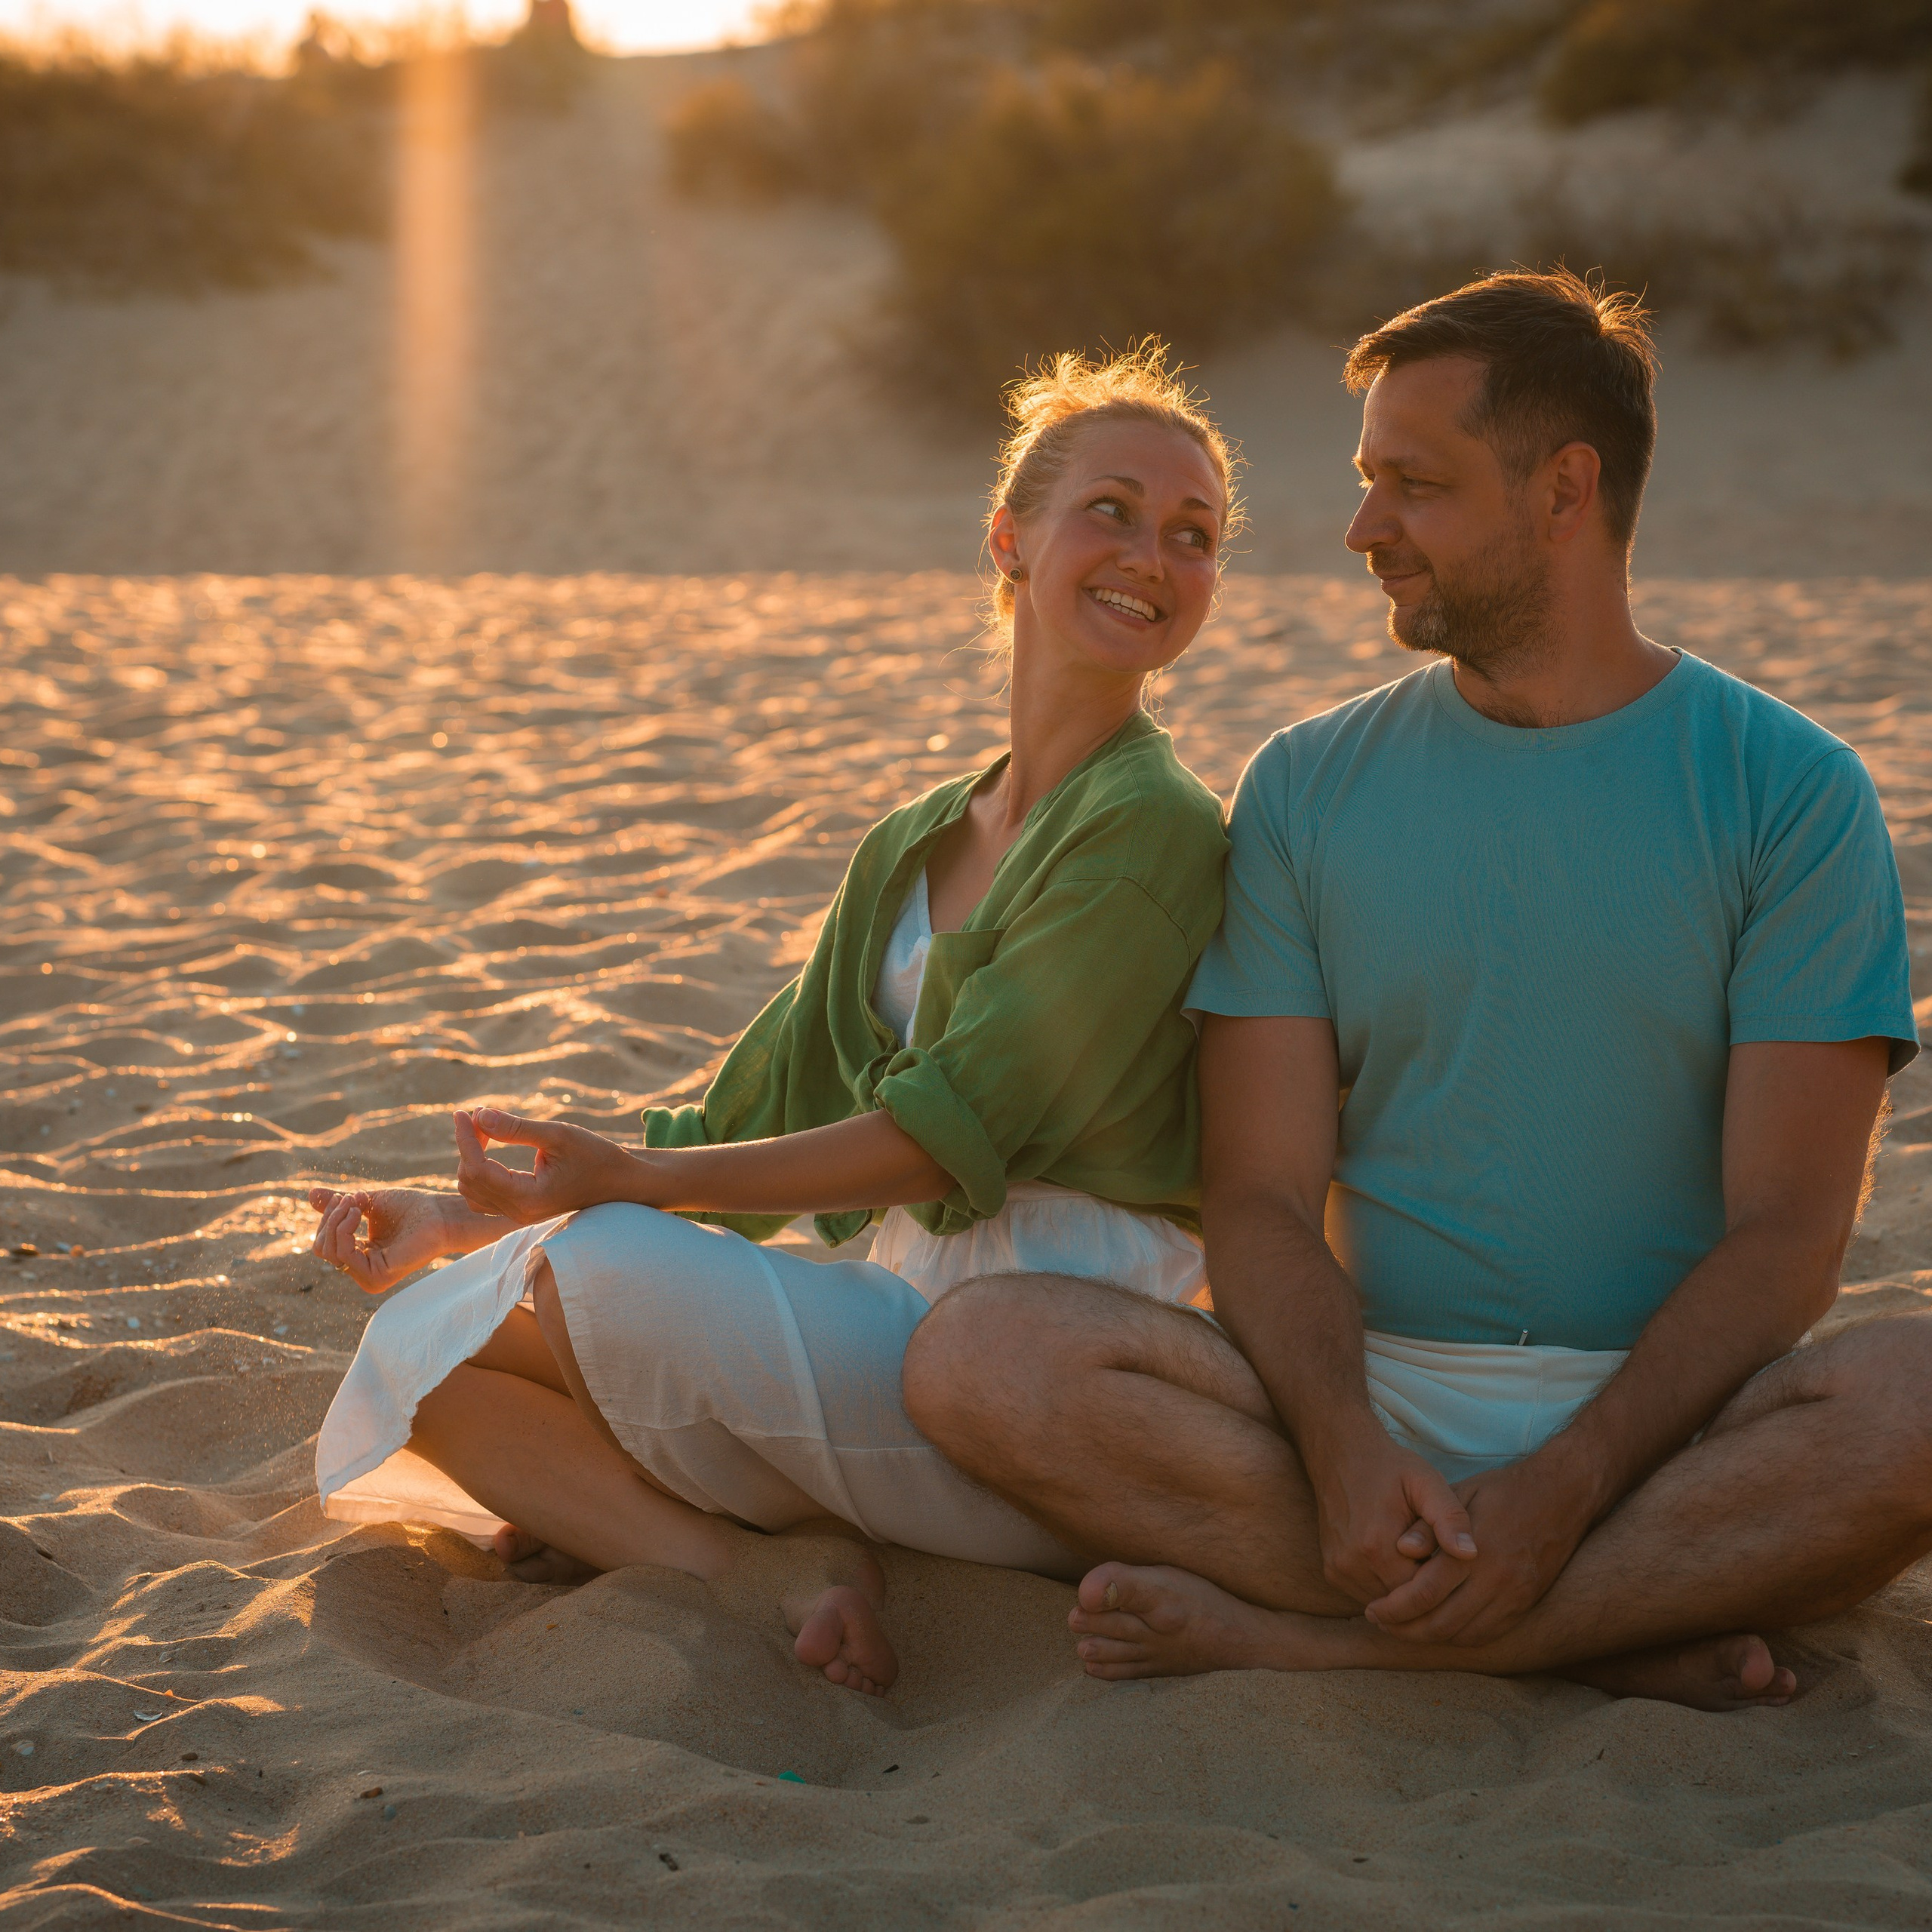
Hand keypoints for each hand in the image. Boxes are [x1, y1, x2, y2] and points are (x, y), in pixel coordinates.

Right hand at [308, 1186, 456, 1294]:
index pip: (324, 1244)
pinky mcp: (377, 1277)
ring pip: (328, 1251)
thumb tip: (310, 1194)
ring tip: (356, 1202)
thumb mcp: (365, 1203)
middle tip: (351, 1198)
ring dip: (337, 1220)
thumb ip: (339, 1205)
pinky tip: (358, 1214)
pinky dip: (345, 1229)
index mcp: (360, 1256)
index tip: (348, 1195)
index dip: (329, 1218)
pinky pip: (343, 1255)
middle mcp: (362, 1270)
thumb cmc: (410, 1207)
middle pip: (321, 1248)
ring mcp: (369, 1277)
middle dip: (330, 1218)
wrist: (438, 1213)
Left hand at [452, 1108, 640, 1222]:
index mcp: (527, 1198)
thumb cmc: (597, 1157)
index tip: (462, 1111)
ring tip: (487, 1128)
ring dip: (472, 1158)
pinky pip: (485, 1195)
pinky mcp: (521, 1209)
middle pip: (470, 1178)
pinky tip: (492, 1149)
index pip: (477, 1168)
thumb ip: (517, 1128)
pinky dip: (480, 1170)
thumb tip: (480, 1115)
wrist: (623, 1182)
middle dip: (469, 1144)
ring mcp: (519, 1214)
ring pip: (473, 1190)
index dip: (465, 1138)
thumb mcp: (558, 1135)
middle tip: (481, 1114)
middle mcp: (518, 1212)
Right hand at [1310, 1422, 1478, 1606]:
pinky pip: (1367, 1594)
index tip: (1449, 1560)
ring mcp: (1338, 1570)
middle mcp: (1352, 1565)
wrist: (1340, 1454)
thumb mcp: (1427, 1483)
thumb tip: (1471, 1554)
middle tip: (1436, 1559)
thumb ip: (1450, 1518)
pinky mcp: (1332, 1571)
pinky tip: (1397, 1561)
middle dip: (1424, 1588)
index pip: (1422, 1595)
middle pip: (1403, 1604)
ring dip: (1403, 1590)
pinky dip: (1385, 1585)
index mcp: (1377, 1547)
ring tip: (1417, 1559)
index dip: (1442, 1583)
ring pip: (1384, 1603)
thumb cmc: (1390, 1468)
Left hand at [1363, 1451, 1595, 1645]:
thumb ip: (1427, 1524)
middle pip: (1441, 1623)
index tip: (1372, 1609)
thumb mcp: (1459, 1493)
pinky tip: (1439, 1629)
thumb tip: (1400, 1549)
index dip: (1393, 1608)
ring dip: (1430, 1639)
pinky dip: (1460, 1638)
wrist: (1561, 1496)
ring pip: (1464, 1635)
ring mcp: (1516, 1596)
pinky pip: (1489, 1634)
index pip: (1423, 1593)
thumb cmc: (1501, 1490)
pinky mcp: (1527, 1604)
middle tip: (1381, 1623)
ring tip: (1404, 1629)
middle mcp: (1496, 1579)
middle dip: (1405, 1629)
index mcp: (1473, 1550)